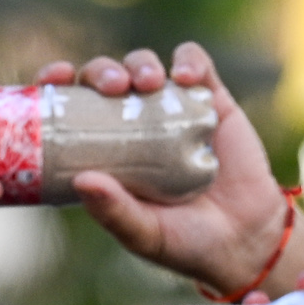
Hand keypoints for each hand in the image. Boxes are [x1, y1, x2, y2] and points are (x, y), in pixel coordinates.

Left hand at [46, 42, 287, 295]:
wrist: (246, 241)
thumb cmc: (185, 243)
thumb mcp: (145, 234)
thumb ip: (115, 212)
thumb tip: (81, 180)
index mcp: (105, 152)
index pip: (70, 108)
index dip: (57, 86)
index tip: (57, 77)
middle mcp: (132, 124)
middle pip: (104, 79)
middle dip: (102, 71)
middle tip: (113, 86)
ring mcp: (171, 109)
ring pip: (143, 65)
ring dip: (140, 64)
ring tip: (150, 83)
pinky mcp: (210, 101)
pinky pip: (194, 64)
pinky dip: (188, 60)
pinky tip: (185, 77)